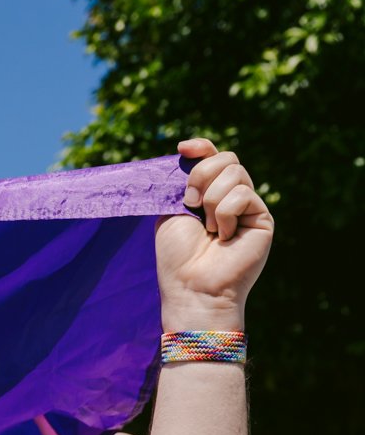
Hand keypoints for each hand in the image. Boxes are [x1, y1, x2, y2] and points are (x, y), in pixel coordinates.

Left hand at [156, 139, 272, 327]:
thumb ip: (182, 184)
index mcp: (208, 195)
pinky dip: (224, 214)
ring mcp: (249, 207)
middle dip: (201, 175)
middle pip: (226, 159)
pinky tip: (224, 236)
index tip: (183, 148)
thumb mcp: (171, 213)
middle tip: (189, 203)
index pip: (213, 158)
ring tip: (209, 229)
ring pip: (235, 173)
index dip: (202, 148)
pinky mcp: (263, 217)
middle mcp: (231, 198)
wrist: (192, 286)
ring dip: (211, 200)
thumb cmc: (178, 256)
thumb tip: (187, 154)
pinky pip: (242, 194)